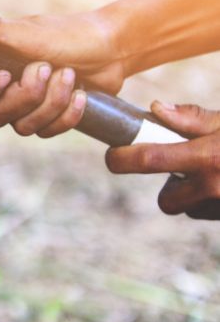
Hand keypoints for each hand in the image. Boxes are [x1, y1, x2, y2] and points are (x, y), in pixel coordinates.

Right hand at [0, 9, 124, 137]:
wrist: (111, 48)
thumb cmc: (67, 34)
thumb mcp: (25, 33)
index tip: (5, 76)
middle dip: (26, 96)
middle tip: (47, 68)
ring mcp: (21, 106)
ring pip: (21, 127)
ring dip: (51, 102)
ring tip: (69, 75)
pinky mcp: (44, 118)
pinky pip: (45, 132)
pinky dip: (66, 115)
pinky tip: (80, 96)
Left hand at [106, 102, 219, 219]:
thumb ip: (194, 118)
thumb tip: (157, 108)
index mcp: (208, 157)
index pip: (149, 160)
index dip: (122, 159)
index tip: (113, 155)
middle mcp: (214, 186)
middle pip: (167, 201)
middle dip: (169, 188)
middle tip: (180, 169)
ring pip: (189, 208)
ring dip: (193, 196)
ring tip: (212, 174)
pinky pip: (209, 213)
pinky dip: (211, 202)